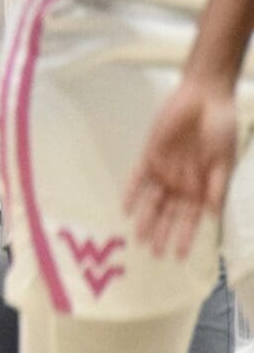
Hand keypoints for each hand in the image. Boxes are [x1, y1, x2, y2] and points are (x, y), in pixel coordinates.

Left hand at [126, 74, 239, 258]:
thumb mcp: (225, 158)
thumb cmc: (221, 127)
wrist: (205, 97)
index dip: (185, 236)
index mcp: (202, 185)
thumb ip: (217, 185)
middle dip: (162, 232)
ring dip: (146, 218)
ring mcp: (164, 169)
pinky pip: (138, 177)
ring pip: (152, 200)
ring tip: (140, 238)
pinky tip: (127, 209)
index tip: (178, 256)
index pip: (190, 217)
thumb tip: (212, 214)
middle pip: (169, 212)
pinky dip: (133, 192)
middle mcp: (181, 181)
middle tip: (155, 253)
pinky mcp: (150, 154)